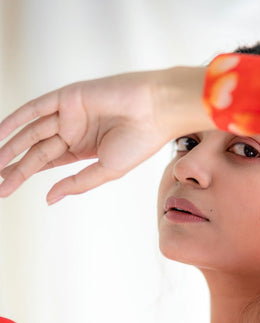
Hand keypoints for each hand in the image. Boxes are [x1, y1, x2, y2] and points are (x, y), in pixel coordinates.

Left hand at [0, 66, 211, 203]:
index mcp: (83, 149)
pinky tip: (1, 132)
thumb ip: (76, 184)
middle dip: (15, 165)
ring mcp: (69, 113)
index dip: (25, 174)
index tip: (6, 188)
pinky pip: (36, 108)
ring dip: (11, 146)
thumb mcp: (105, 171)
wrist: (155, 112)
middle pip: (36, 150)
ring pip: (33, 131)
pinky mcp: (68, 96)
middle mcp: (73, 130)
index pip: (47, 163)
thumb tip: (49, 199)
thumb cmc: (140, 142)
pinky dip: (17, 119)